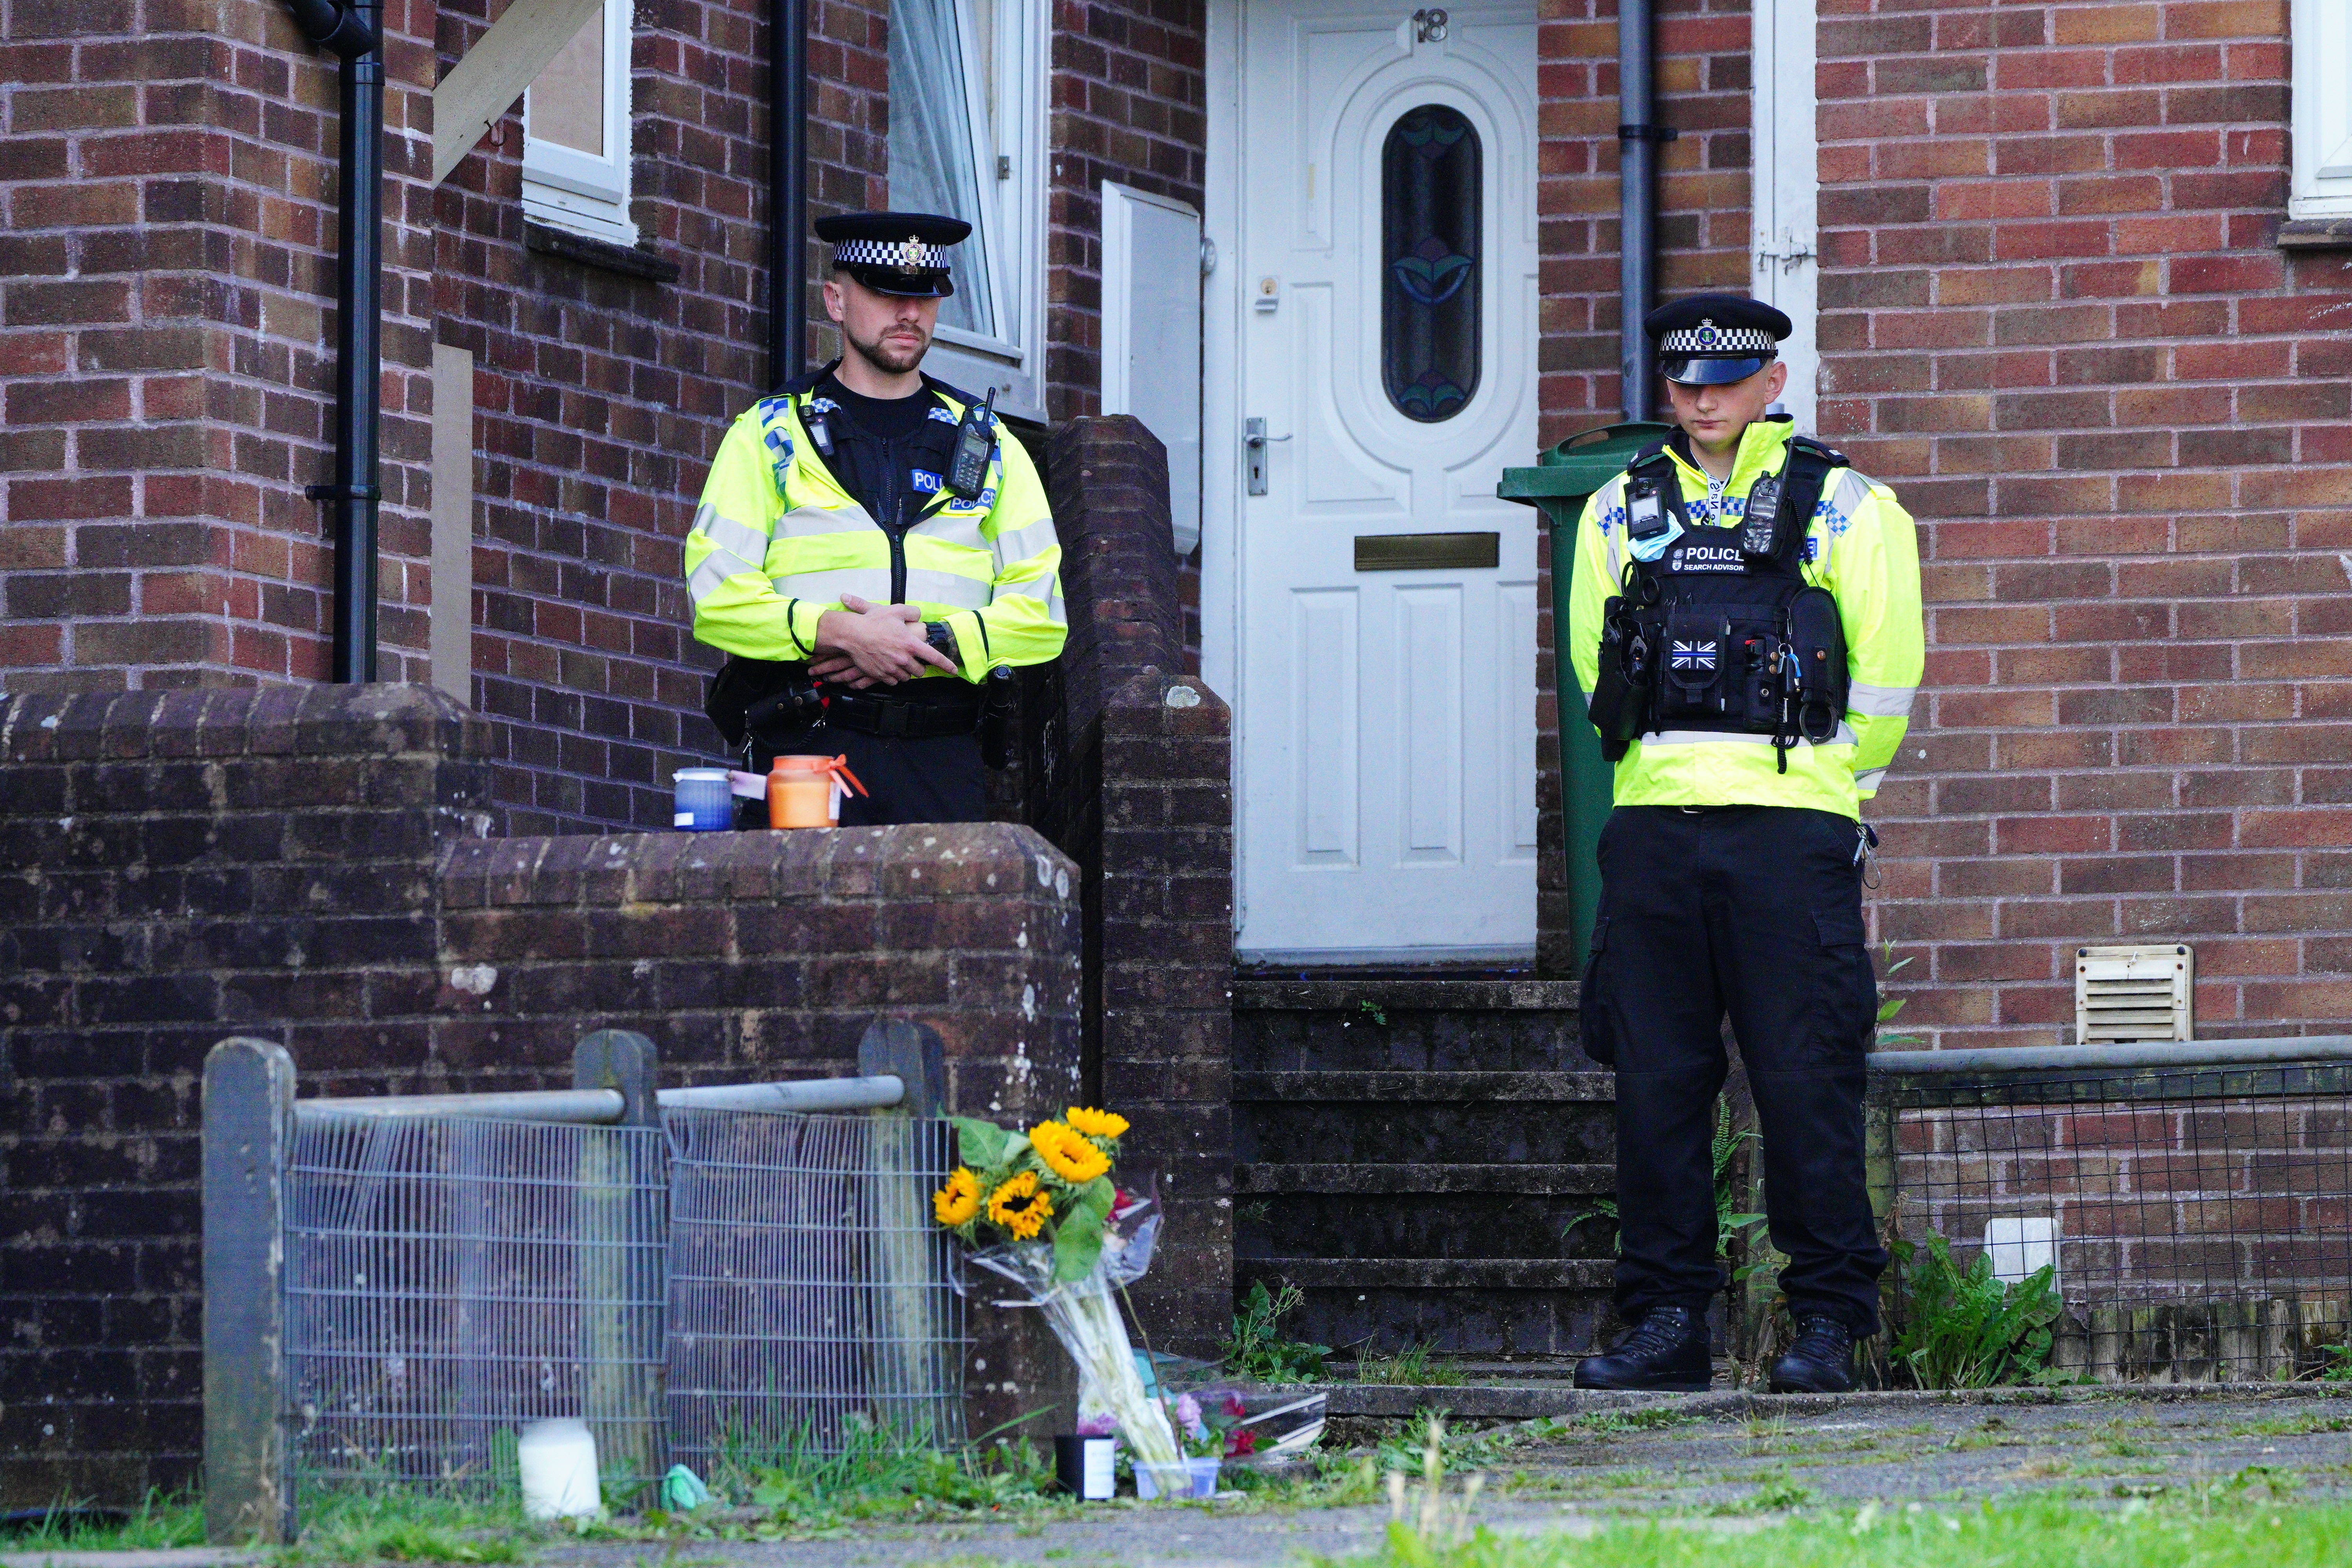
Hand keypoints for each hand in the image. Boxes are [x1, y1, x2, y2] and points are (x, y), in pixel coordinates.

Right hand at [810, 595, 957, 684]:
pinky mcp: (880, 675)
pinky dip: (893, 677)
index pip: (934, 657)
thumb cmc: (874, 622)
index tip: (954, 671)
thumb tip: (918, 616)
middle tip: (911, 659)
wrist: (852, 634)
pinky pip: (893, 682)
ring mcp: (892, 668)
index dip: (946, 665)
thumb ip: (912, 612)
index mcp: (910, 644)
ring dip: (905, 672)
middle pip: (919, 671)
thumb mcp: (895, 610)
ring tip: (898, 662)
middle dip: (918, 667)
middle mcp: (903, 659)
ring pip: (906, 677)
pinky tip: (889, 668)